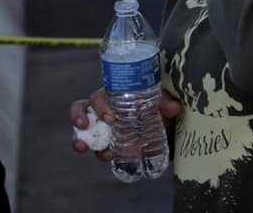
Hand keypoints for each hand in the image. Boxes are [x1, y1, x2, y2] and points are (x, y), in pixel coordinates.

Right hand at [69, 88, 183, 160]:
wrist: (160, 122)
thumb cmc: (154, 105)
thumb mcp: (159, 103)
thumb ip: (165, 104)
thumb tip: (174, 107)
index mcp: (111, 96)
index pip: (98, 96)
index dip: (99, 106)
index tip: (109, 118)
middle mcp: (102, 110)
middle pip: (82, 109)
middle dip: (78, 117)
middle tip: (85, 127)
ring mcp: (101, 127)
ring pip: (82, 131)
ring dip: (79, 139)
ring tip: (84, 147)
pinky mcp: (106, 142)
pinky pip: (95, 147)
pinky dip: (98, 152)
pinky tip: (107, 156)